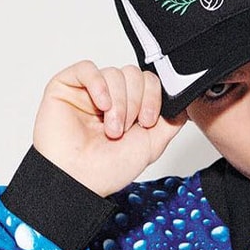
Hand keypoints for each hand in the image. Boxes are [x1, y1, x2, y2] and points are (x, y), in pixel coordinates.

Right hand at [32, 60, 187, 196]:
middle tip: (125, 129)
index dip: (153, 97)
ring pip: (114, 73)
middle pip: (134, 74)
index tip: (148, 121)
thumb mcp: (151, 146)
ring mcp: (88, 91)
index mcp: (129, 109)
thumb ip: (169, 123)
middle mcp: (110, 98)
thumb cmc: (107, 170)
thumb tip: (183, 105)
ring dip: (118, 103)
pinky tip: (101, 105)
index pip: (148, 81)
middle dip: (134, 103)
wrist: (79, 181)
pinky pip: (88, 68)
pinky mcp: (66, 86)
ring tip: (110, 129)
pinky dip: (99, 84)